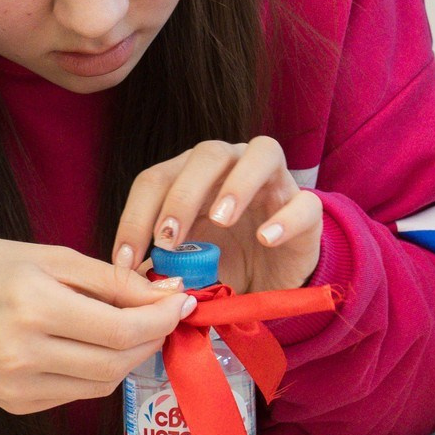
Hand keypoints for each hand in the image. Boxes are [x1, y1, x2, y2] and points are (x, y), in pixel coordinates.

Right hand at [0, 238, 192, 414]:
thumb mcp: (49, 257)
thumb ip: (111, 279)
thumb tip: (166, 294)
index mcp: (32, 306)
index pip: (120, 328)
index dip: (161, 318)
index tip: (181, 302)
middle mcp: (23, 353)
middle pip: (116, 362)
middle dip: (151, 338)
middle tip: (163, 313)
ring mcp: (17, 386)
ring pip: (102, 383)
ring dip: (129, 357)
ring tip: (131, 326)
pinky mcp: (16, 404)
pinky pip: (77, 392)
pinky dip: (98, 371)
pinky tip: (94, 346)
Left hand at [109, 136, 319, 295]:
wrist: (274, 280)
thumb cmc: (222, 262)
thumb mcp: (185, 265)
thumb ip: (161, 266)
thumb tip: (127, 281)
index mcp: (193, 175)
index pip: (157, 179)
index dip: (135, 216)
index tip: (126, 259)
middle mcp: (233, 165)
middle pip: (206, 155)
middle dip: (182, 195)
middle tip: (168, 239)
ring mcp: (274, 181)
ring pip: (261, 153)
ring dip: (236, 185)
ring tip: (219, 221)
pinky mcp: (308, 209)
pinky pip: (304, 201)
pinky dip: (285, 218)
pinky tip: (265, 238)